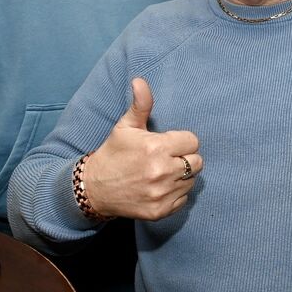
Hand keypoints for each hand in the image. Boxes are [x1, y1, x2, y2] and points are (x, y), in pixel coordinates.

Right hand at [82, 78, 201, 220]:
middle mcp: (162, 172)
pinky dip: (175, 194)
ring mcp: (162, 194)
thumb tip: (140, 81)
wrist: (94, 188)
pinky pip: (183, 199)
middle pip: (197, 162)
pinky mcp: (160, 211)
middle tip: (167, 158)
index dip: (182, 141)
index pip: (193, 141)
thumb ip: (141, 104)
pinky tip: (159, 187)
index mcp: (156, 147)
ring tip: (162, 172)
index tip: (168, 143)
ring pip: (191, 181)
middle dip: (185, 158)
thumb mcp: (126, 126)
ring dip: (181, 176)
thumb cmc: (114, 153)